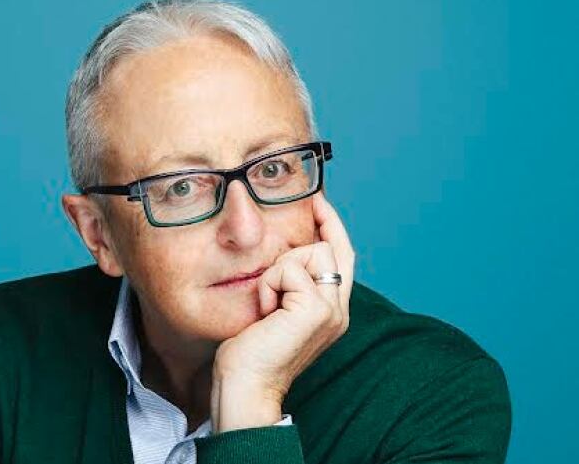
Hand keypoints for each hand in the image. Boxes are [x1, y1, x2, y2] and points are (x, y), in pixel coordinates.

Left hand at [210, 192, 355, 432]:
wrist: (245, 385)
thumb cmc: (250, 351)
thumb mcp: (275, 308)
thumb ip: (290, 283)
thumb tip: (287, 248)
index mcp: (331, 310)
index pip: (342, 254)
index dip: (331, 225)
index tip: (316, 201)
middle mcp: (339, 310)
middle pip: (329, 247)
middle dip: (297, 249)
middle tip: (278, 275)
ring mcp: (331, 310)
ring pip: (310, 252)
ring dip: (278, 271)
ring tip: (267, 304)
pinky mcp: (316, 310)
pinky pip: (289, 268)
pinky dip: (269, 283)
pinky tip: (264, 310)